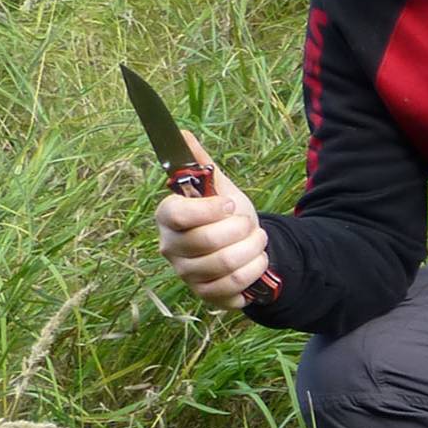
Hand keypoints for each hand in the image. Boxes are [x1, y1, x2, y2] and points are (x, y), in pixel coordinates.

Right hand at [154, 131, 269, 309]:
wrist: (242, 245)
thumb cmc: (225, 213)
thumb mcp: (219, 186)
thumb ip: (200, 162)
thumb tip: (182, 133)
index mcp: (168, 217)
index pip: (178, 214)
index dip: (209, 210)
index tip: (232, 204)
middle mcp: (170, 248)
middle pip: (207, 242)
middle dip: (241, 230)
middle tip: (251, 224)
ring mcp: (186, 274)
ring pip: (224, 266)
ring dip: (252, 251)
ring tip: (258, 240)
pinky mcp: (205, 295)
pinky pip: (233, 289)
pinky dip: (254, 273)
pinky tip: (257, 262)